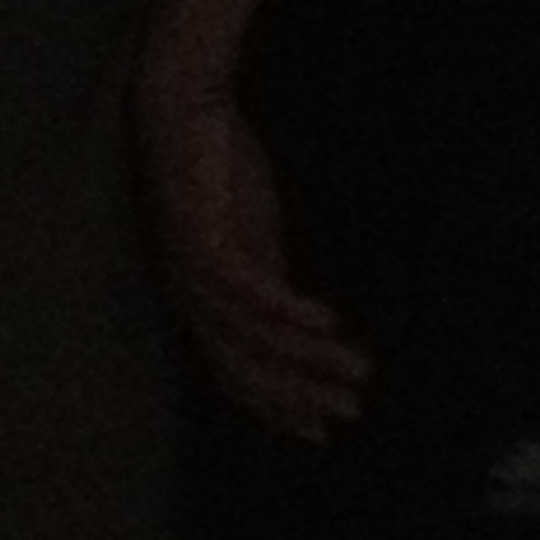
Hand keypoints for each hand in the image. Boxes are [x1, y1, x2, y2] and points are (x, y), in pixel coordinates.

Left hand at [138, 72, 367, 441]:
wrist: (182, 110)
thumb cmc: (214, 167)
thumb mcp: (248, 232)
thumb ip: (267, 273)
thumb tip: (299, 313)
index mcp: (202, 305)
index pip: (238, 378)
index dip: (280, 409)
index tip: (322, 428)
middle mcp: (195, 302)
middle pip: (248, 373)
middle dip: (302, 398)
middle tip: (350, 410)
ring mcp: (200, 277)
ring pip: (258, 341)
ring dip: (311, 361)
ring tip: (357, 370)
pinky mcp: (211, 243)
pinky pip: (256, 292)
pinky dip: (294, 314)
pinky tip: (331, 323)